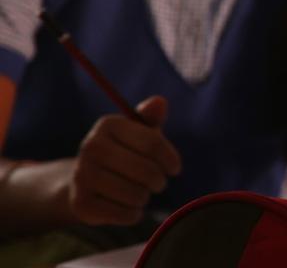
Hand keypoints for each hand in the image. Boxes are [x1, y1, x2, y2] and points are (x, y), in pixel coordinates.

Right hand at [63, 96, 181, 225]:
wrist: (84, 182)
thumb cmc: (123, 152)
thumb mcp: (138, 133)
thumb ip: (150, 119)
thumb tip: (159, 102)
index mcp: (108, 124)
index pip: (153, 143)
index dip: (171, 159)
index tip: (175, 169)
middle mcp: (90, 147)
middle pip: (146, 171)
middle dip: (159, 181)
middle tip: (157, 183)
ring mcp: (82, 176)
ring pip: (136, 194)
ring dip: (145, 197)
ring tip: (140, 193)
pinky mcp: (81, 204)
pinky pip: (124, 214)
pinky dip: (133, 214)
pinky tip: (129, 207)